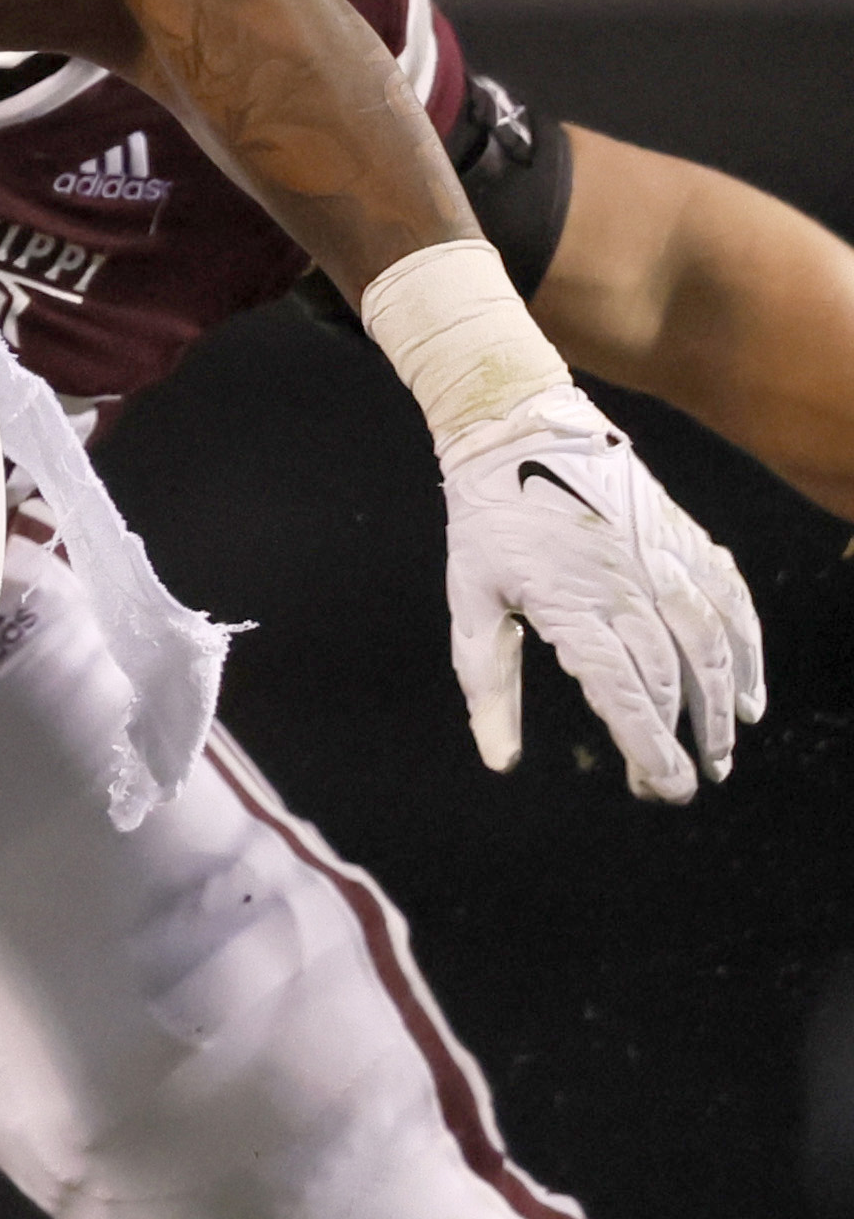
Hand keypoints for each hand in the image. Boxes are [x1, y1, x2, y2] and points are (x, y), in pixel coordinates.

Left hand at [439, 388, 764, 800]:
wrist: (521, 430)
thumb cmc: (489, 520)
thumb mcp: (470, 598)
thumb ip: (487, 681)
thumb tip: (499, 760)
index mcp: (573, 605)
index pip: (623, 693)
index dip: (648, 747)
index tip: (663, 788)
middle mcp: (628, 587)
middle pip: (668, 680)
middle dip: (678, 739)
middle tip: (676, 784)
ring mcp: (664, 560)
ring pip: (710, 645)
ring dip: (723, 704)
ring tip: (723, 751)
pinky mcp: (684, 539)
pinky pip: (730, 600)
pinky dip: (748, 648)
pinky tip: (749, 691)